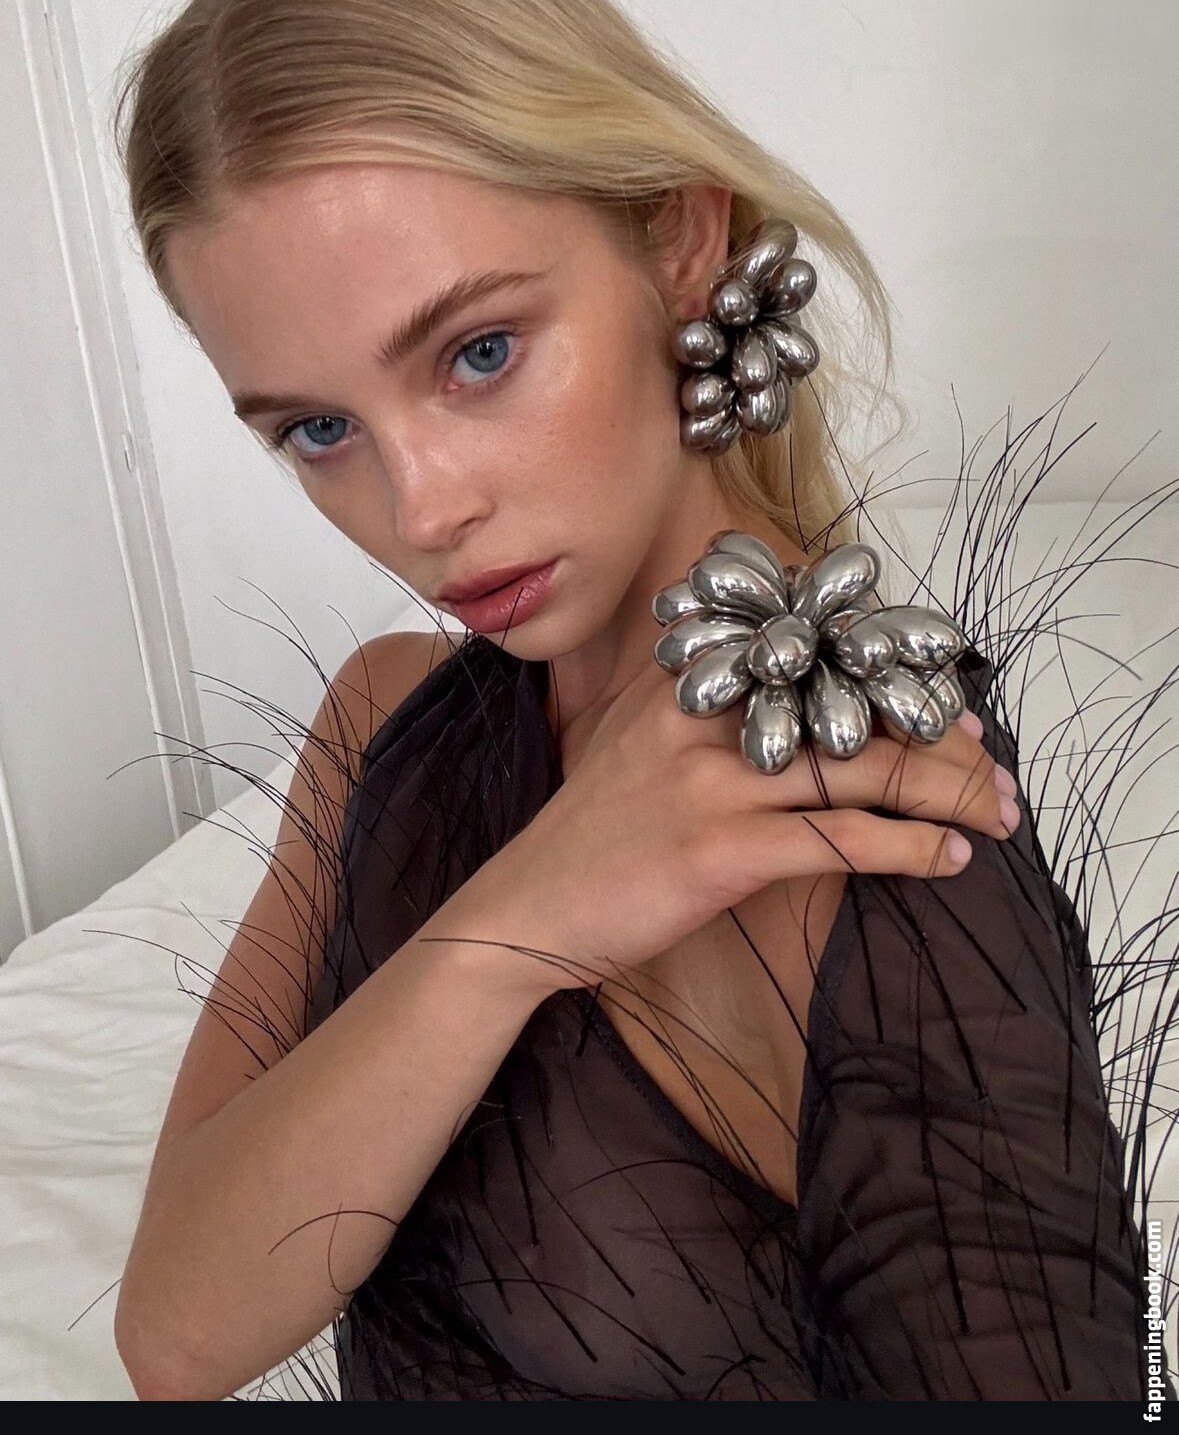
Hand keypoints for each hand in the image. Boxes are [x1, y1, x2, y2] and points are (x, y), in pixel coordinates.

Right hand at [427, 655, 1018, 1002]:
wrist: (525, 909)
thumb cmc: (592, 838)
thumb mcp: (633, 747)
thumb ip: (700, 713)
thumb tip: (790, 712)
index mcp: (686, 684)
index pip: (815, 655)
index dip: (895, 674)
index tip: (948, 704)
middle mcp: (702, 717)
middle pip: (852, 705)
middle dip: (941, 737)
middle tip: (996, 766)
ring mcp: (711, 781)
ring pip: (861, 767)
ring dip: (948, 791)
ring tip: (998, 813)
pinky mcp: (720, 849)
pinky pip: (840, 839)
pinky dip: (909, 848)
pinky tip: (950, 859)